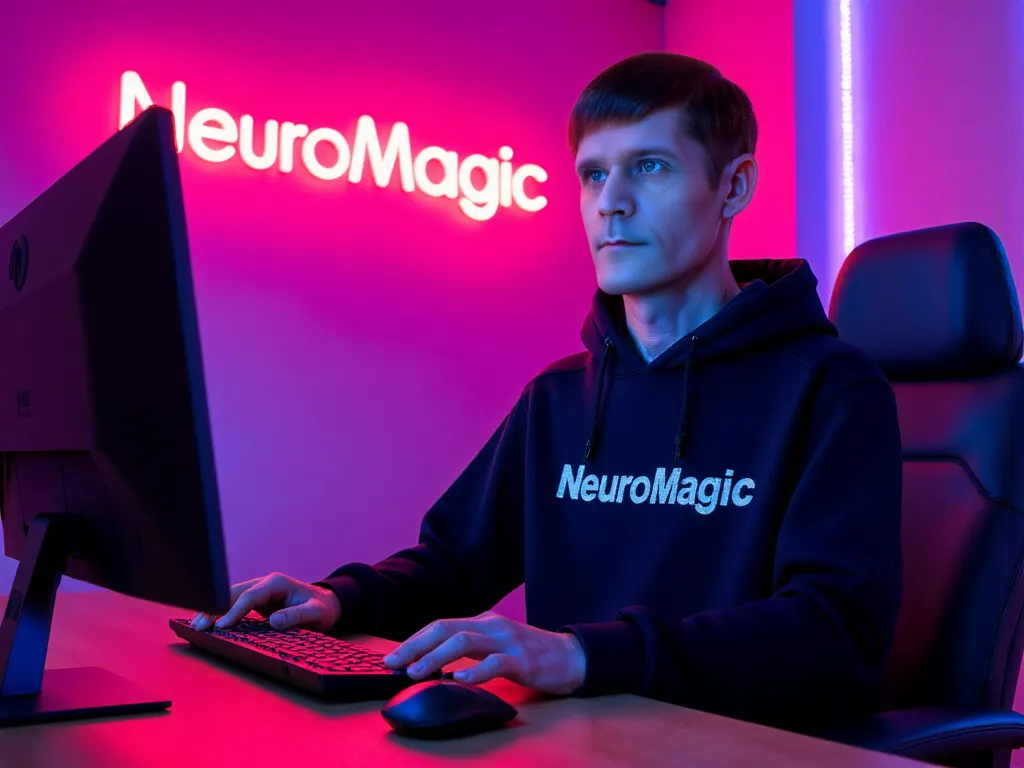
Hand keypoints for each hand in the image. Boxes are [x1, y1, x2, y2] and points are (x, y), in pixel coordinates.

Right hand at [190, 572, 341, 631]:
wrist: (325, 604)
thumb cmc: (321, 608)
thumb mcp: (315, 613)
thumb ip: (296, 616)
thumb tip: (273, 622)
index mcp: (276, 582)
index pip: (250, 596)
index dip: (235, 610)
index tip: (222, 626)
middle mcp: (264, 584)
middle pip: (234, 594)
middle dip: (215, 608)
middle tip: (199, 626)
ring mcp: (258, 591)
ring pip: (230, 598)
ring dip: (213, 610)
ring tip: (196, 626)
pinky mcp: (255, 601)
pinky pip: (234, 605)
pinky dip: (220, 613)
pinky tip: (207, 623)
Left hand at [383, 611, 586, 695]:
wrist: (572, 656)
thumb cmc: (530, 653)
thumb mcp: (496, 644)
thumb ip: (471, 648)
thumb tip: (432, 662)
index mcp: (483, 621)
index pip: (441, 625)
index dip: (414, 640)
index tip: (392, 657)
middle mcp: (492, 626)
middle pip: (446, 628)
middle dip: (415, 646)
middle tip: (393, 664)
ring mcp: (508, 641)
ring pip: (465, 641)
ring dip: (436, 657)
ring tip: (416, 673)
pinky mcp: (524, 660)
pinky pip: (496, 664)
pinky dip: (475, 671)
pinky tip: (459, 680)